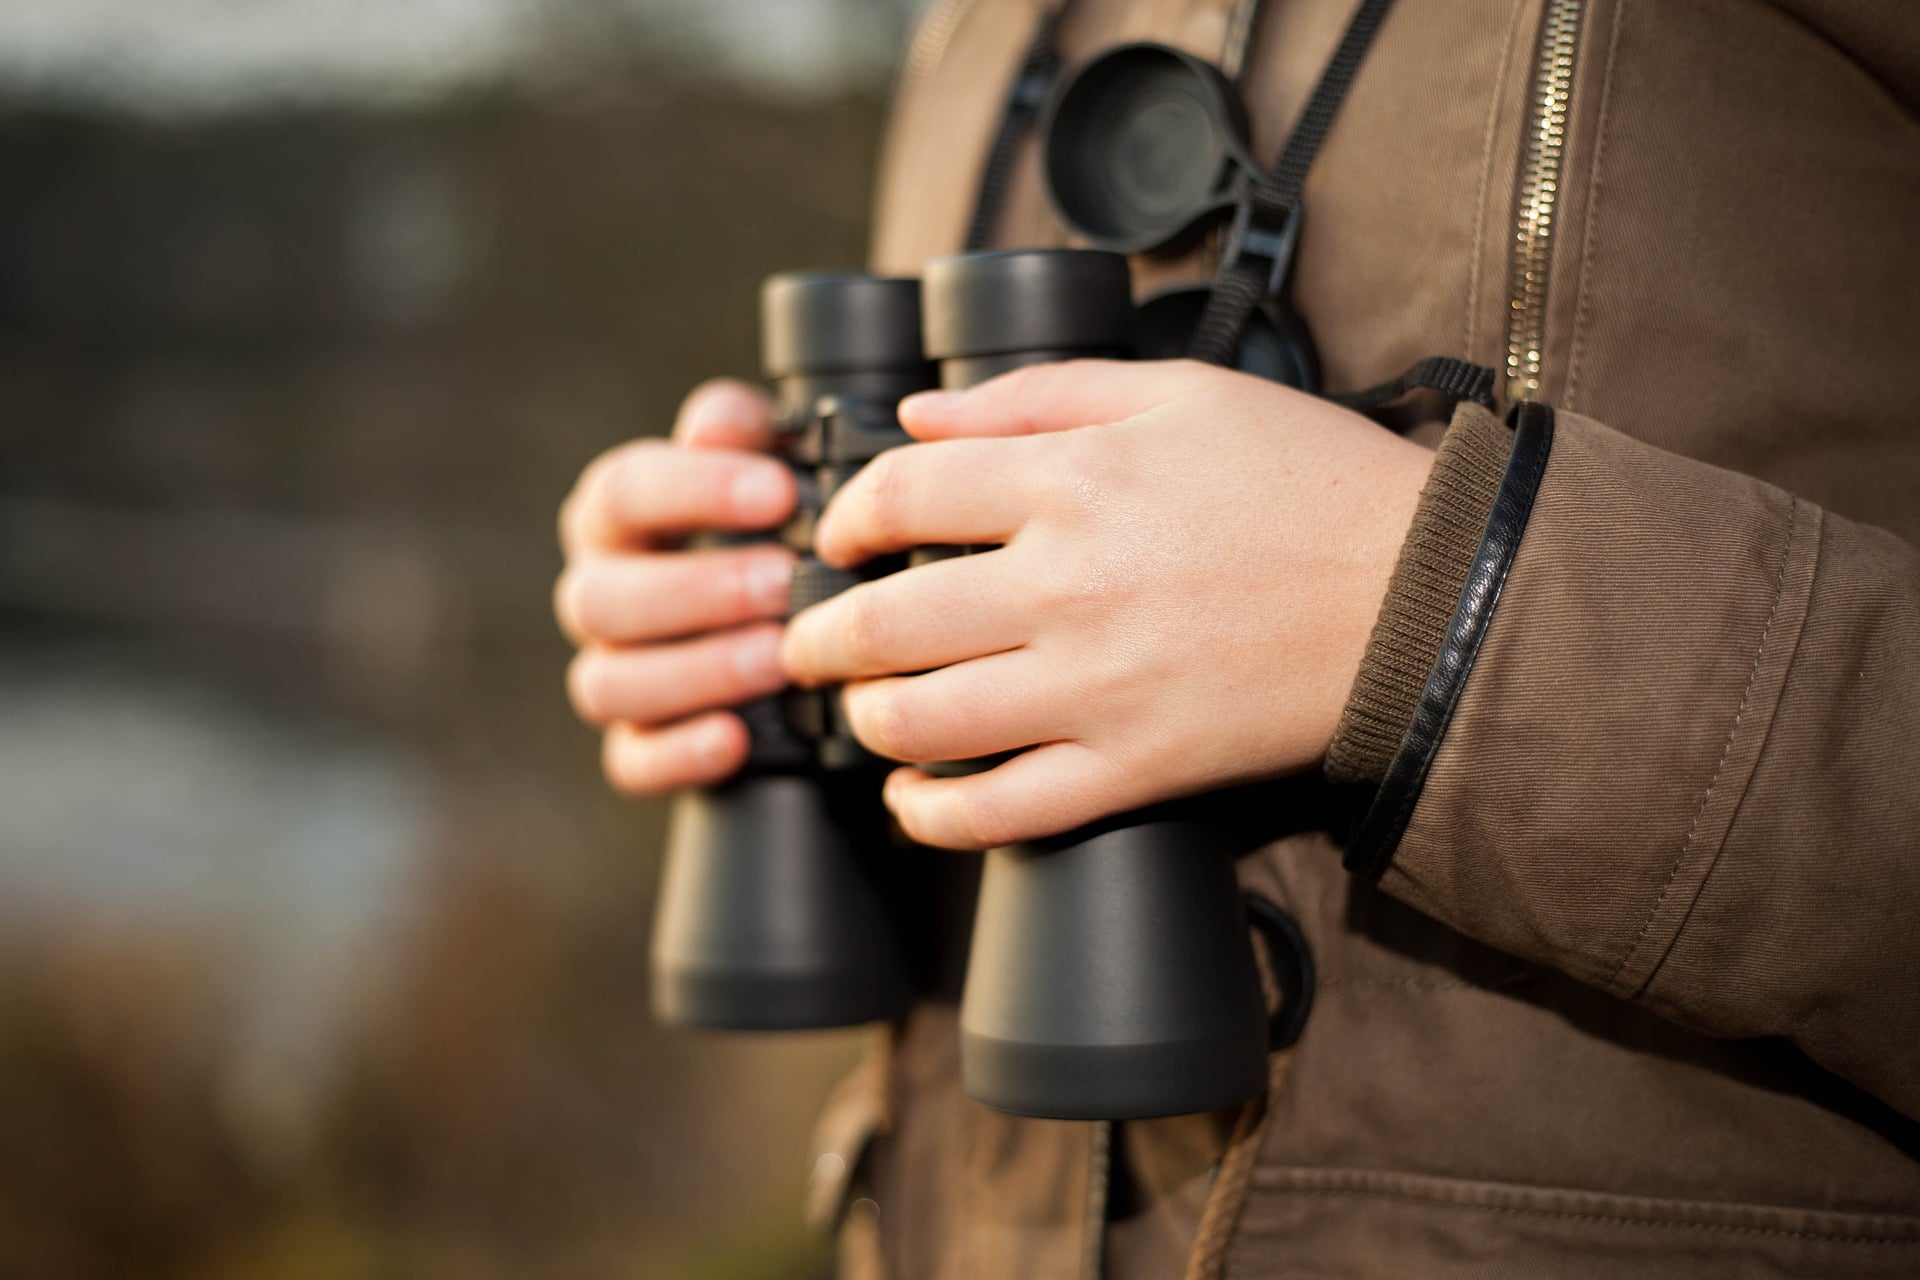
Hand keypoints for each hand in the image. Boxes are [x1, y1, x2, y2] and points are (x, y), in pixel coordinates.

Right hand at [555, 379, 796, 792]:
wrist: (787, 615)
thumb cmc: (768, 527)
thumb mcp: (761, 462)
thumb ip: (739, 431)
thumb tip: (722, 426)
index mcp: (616, 519)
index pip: (621, 493)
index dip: (697, 490)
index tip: (781, 491)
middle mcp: (598, 596)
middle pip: (604, 598)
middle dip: (699, 591)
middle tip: (786, 583)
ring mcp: (612, 673)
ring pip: (608, 685)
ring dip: (697, 671)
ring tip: (778, 657)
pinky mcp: (638, 745)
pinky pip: (632, 761)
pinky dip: (681, 754)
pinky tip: (736, 738)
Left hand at [781, 359, 1434, 849]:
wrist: (1420, 594)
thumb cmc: (1306, 481)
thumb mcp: (1177, 392)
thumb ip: (1035, 394)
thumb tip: (916, 416)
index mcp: (1071, 478)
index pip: (899, 498)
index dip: (844, 517)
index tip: (838, 537)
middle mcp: (1066, 585)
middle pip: (884, 621)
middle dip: (819, 636)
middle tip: (807, 642)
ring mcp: (1096, 688)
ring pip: (922, 722)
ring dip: (866, 720)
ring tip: (863, 710)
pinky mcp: (1135, 768)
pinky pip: (1002, 810)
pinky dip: (935, 815)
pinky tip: (914, 800)